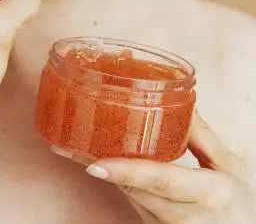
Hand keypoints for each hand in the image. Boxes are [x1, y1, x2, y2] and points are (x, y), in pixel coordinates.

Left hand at [84, 111, 255, 222]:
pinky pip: (137, 207)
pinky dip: (122, 186)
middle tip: (73, 147)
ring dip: (109, 176)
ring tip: (79, 151)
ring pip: (133, 199)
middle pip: (137, 191)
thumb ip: (204, 135)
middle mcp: (187, 218)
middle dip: (105, 168)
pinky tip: (108, 168)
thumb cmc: (242, 206)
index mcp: (209, 194)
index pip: (161, 181)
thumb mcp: (230, 167)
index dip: (127, 172)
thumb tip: (181, 102)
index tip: (96, 165)